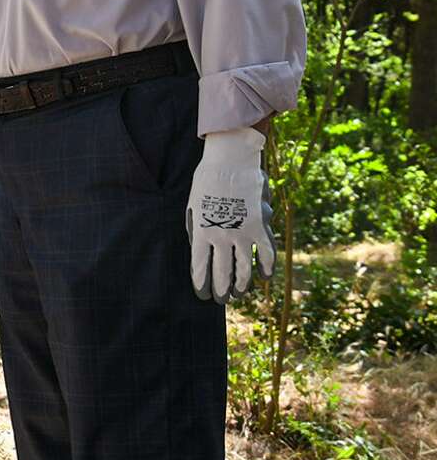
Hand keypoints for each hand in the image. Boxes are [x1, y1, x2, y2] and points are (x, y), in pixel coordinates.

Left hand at [186, 128, 274, 302]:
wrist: (230, 160)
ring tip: (238, 294)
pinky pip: (266, 251)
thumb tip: (202, 252)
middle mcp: (220, 236)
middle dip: (221, 290)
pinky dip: (266, 266)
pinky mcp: (260, 225)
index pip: (199, 268)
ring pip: (243, 268)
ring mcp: (241, 231)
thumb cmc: (207, 182)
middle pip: (221, 272)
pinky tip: (265, 277)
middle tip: (221, 300)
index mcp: (200, 232)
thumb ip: (196, 231)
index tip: (203, 295)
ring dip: (241, 285)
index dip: (201, 284)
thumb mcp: (192, 208)